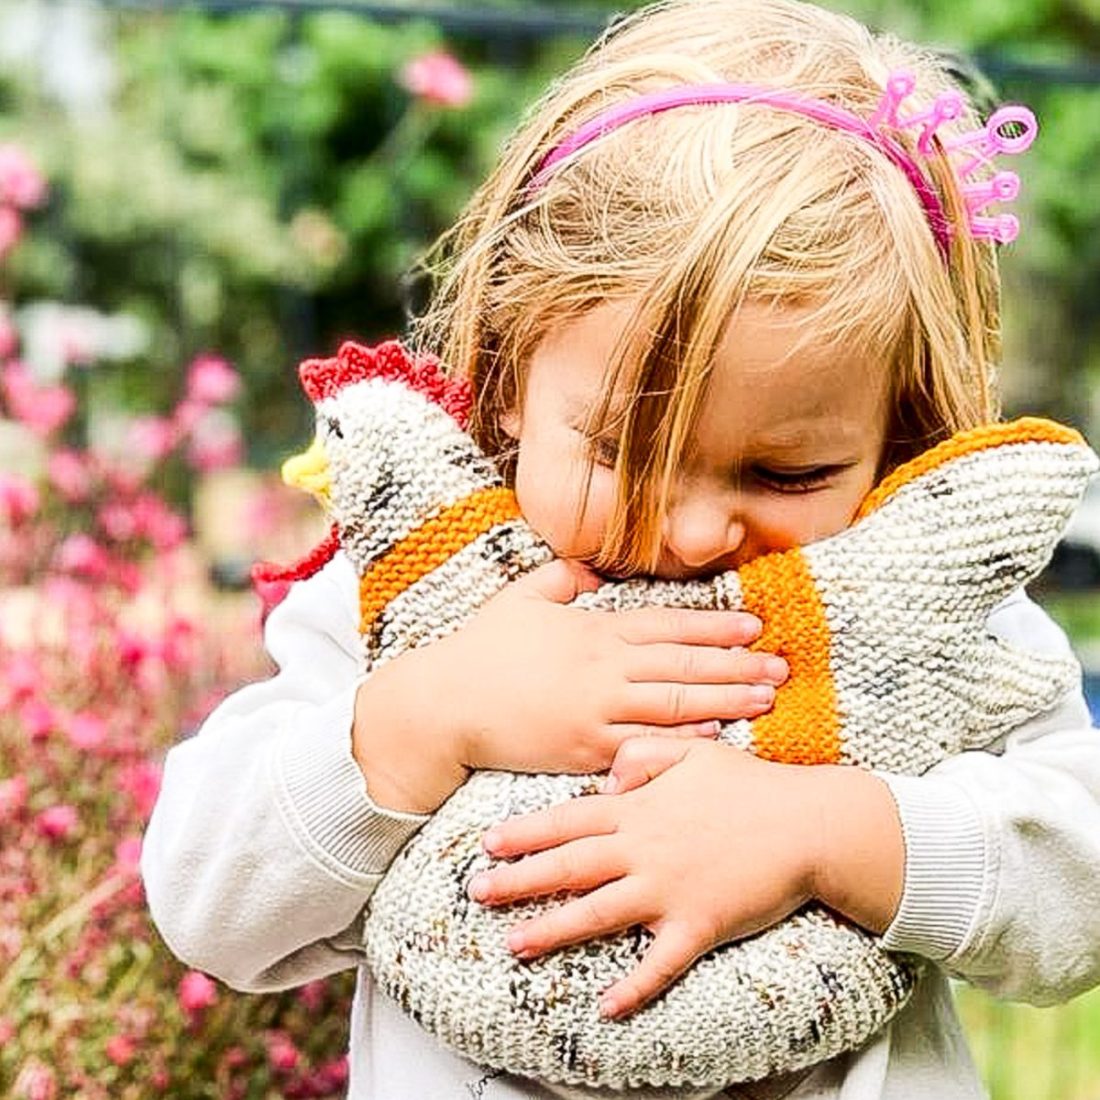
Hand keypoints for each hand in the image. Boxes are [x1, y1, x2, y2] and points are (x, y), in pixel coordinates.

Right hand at [354, 560, 786, 810]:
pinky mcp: (583, 749)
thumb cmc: (480, 649)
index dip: (713, 627)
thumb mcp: (521, 598)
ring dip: (725, 701)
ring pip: (674, 705)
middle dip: (736, 665)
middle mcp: (603, 669)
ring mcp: (596, 711)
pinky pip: (644, 745)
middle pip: (683, 666)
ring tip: (766, 699)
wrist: (444, 705)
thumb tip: (594, 573)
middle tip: (781, 667)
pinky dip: (682, 742)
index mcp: (593, 631)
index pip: (667, 626)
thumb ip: (562, 579)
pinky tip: (718, 739)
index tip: (753, 626)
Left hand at [469, 738, 902, 1017]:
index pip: (568, 821)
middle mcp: (644, 850)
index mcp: (639, 809)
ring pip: (599, 913)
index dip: (526, 833)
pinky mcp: (699, 925)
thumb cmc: (751, 785)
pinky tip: (606, 1006)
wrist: (808, 825)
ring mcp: (668, 890)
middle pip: (569, 867)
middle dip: (519, 880)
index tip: (489, 843)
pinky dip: (634, 987)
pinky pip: (660, 963)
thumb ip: (645, 752)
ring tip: (515, 944)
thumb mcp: (694, 751)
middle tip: (478, 892)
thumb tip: (611, 771)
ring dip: (554, 930)